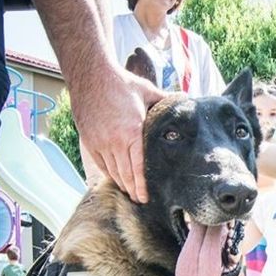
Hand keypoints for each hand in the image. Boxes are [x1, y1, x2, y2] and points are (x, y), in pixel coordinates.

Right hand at [72, 65, 163, 202]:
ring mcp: (99, 142)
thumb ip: (166, 101)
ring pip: (111, 171)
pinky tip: (116, 177)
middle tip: (140, 201)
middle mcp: (114, 141)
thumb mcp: (148, 92)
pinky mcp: (89, 140)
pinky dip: (108, 173)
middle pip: (124, 175)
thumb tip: (186, 101)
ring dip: (121, 183)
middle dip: (133, 190)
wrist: (90, 75)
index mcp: (132, 132)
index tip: (146, 197)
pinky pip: (100, 163)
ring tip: (130, 192)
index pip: (138, 168)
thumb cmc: (121, 83)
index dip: (142, 186)